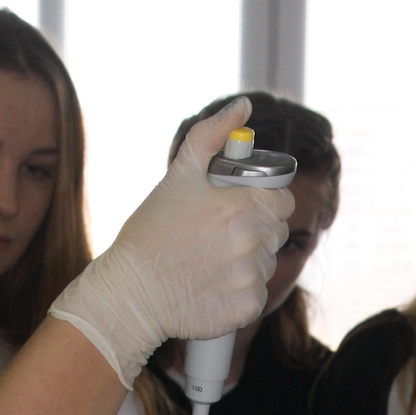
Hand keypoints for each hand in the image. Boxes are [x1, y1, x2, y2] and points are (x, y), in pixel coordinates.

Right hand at [47, 100, 293, 385]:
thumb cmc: (152, 232)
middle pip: (276, 232)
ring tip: (209, 261)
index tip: (243, 207)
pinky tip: (211, 285)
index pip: (283, 201)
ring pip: (267, 263)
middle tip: (218, 235)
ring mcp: (250, 278)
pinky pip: (256, 294)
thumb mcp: (179, 175)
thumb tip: (243, 106)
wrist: (131, 292)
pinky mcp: (246, 308)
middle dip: (255, 229)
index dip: (266, 201)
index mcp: (241, 206)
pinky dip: (239, 291)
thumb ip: (212, 135)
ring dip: (247, 261)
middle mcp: (251, 242)